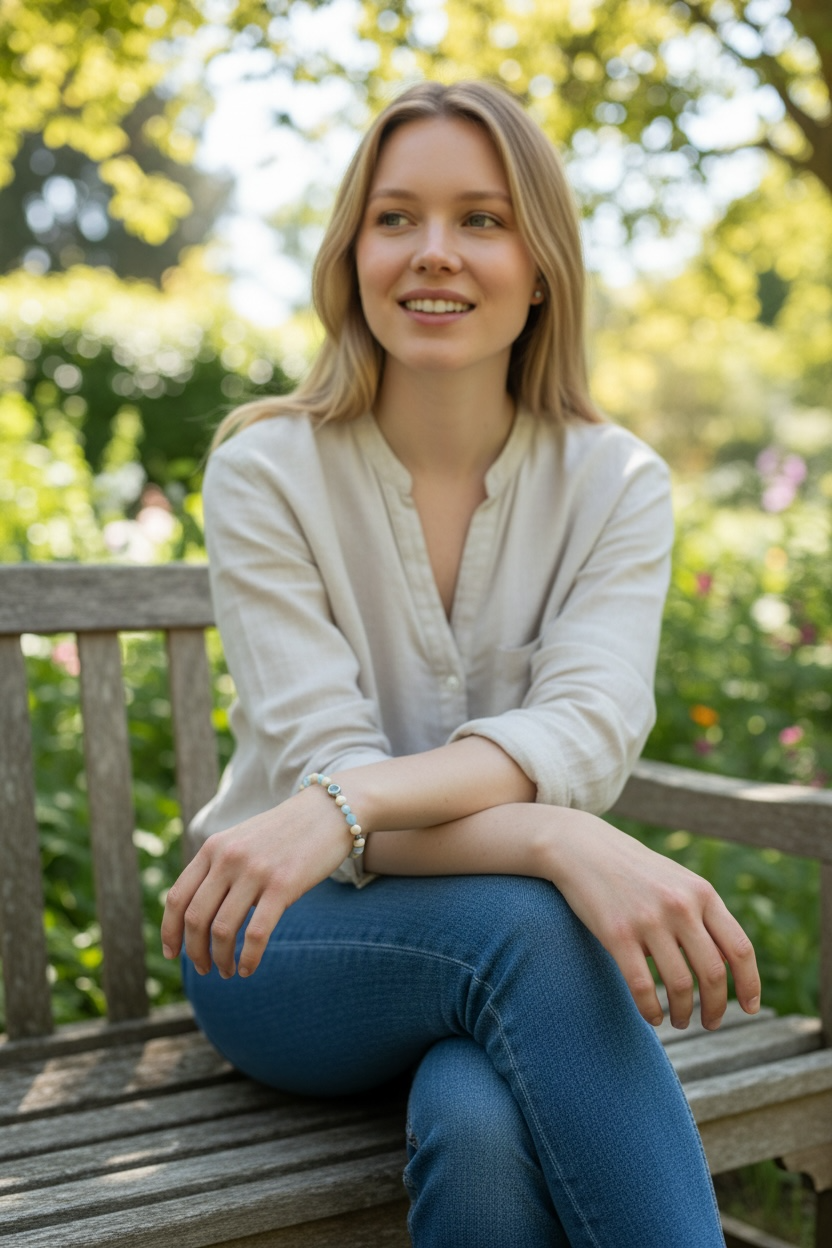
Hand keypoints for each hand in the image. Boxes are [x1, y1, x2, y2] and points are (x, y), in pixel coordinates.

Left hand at [161, 787, 352, 978]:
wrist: (329, 811)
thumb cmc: (285, 833)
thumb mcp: (242, 842)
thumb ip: (219, 869)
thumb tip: (201, 916)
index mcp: (213, 848)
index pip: (177, 897)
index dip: (170, 930)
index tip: (172, 953)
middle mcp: (228, 858)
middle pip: (196, 918)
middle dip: (195, 952)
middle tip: (203, 969)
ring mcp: (255, 871)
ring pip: (222, 930)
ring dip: (220, 959)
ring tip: (226, 971)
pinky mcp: (283, 885)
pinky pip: (257, 933)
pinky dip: (248, 958)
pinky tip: (248, 969)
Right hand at [546, 813, 760, 1030]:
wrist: (583, 848)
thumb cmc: (635, 870)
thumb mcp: (678, 882)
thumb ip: (704, 915)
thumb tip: (728, 965)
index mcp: (702, 893)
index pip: (739, 948)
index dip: (750, 984)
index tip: (749, 1008)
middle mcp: (681, 906)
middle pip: (713, 973)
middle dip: (716, 1007)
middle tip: (711, 1022)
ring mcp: (649, 920)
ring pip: (680, 985)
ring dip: (684, 1013)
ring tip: (681, 1021)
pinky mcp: (618, 934)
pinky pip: (642, 986)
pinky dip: (651, 1010)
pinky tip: (652, 1017)